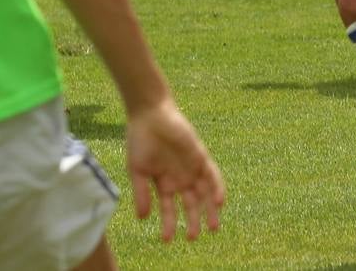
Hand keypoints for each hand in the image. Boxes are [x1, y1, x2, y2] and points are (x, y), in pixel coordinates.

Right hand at [125, 100, 224, 242]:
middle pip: (191, 204)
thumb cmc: (140, 141)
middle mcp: (180, 178)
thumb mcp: (137, 170)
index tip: (167, 240)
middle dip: (193, 221)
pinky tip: (218, 202)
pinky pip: (213, 175)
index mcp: (164, 183)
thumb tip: (143, 219)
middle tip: (193, 237)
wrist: (150, 115)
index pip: (169, 209)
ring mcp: (191, 168)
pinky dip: (217, 188)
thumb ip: (141, 194)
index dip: (169, 224)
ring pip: (205, 193)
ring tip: (213, 227)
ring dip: (209, 210)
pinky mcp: (201, 157)